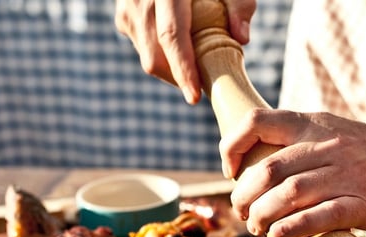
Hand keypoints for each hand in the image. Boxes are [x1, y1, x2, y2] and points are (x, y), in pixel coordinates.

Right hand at [114, 0, 256, 103]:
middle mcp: (140, 0)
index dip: (183, 69)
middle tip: (203, 85)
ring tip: (194, 58)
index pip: (171, 36)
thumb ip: (240, 5)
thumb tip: (242, 39)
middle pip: (155, 56)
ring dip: (171, 69)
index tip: (194, 97)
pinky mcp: (123, 18)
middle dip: (179, 79)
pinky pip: (143, 49)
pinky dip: (163, 56)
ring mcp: (127, 9)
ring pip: (147, 57)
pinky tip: (179, 46)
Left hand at [222, 76, 365, 236]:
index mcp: (314, 126)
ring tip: (257, 228)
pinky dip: (293, 226)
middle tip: (243, 212)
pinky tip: (278, 235)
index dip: (232, 146)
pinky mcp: (365, 203)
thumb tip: (263, 178)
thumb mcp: (335, 133)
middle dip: (244, 195)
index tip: (230, 170)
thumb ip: (304, 147)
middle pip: (267, 169)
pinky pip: (322, 215)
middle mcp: (326, 147)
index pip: (258, 122)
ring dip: (262, 215)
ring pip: (289, 193)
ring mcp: (346, 176)